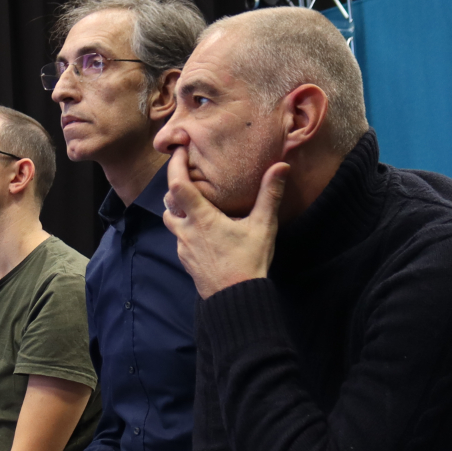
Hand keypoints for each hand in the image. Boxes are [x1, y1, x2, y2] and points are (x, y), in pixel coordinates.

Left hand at [163, 147, 289, 297]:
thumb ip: (270, 194)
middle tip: (188, 174)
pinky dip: (186, 228)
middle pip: (169, 201)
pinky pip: (179, 238)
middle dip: (176, 187)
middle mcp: (186, 231)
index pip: (177, 184)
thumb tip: (281, 166)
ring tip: (195, 201)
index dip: (174, 165)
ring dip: (178, 209)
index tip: (179, 150)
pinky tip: (202, 229)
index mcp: (201, 218)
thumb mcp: (263, 226)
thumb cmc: (249, 262)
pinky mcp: (186, 261)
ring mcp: (183, 247)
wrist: (236, 300)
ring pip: (171, 221)